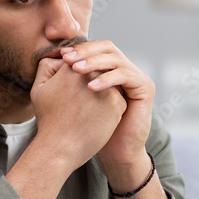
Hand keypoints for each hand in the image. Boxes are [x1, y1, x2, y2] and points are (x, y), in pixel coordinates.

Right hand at [30, 57, 126, 170]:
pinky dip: (111, 108)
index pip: (84, 60)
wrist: (60, 148)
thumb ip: (47, 66)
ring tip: (91, 110)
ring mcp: (107, 87)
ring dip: (105, 93)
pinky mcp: (118, 103)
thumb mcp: (39, 88)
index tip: (75, 91)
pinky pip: (119, 99)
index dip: (80, 75)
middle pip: (99, 71)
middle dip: (95, 82)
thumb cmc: (48, 120)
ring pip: (111, 84)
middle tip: (84, 102)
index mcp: (73, 66)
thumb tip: (61, 56)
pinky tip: (98, 119)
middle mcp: (92, 73)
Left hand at [59, 40, 154, 171]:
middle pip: (108, 47)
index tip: (61, 55)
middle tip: (68, 59)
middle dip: (86, 52)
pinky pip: (125, 76)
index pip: (96, 48)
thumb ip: (69, 78)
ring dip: (94, 62)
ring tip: (76, 70)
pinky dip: (107, 79)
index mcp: (111, 69)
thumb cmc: (93, 128)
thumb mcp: (78, 98)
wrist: (115, 151)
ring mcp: (137, 77)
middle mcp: (126, 69)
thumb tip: (53, 57)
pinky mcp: (145, 87)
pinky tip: (90, 88)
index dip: (79, 49)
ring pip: (115, 59)